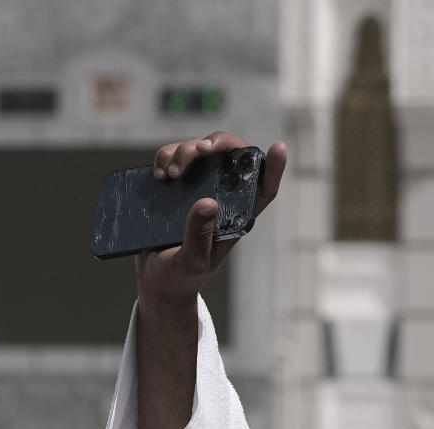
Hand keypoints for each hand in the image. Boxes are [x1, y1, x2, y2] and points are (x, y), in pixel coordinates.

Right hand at [135, 132, 286, 309]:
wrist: (155, 279)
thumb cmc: (180, 276)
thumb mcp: (191, 261)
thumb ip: (199, 235)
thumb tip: (208, 202)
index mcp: (235, 219)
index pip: (262, 190)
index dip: (273, 168)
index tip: (278, 147)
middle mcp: (221, 199)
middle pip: (229, 157)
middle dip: (215, 144)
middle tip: (198, 151)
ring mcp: (198, 189)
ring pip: (200, 151)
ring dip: (184, 151)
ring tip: (169, 175)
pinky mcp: (176, 186)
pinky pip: (175, 157)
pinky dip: (166, 157)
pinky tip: (159, 174)